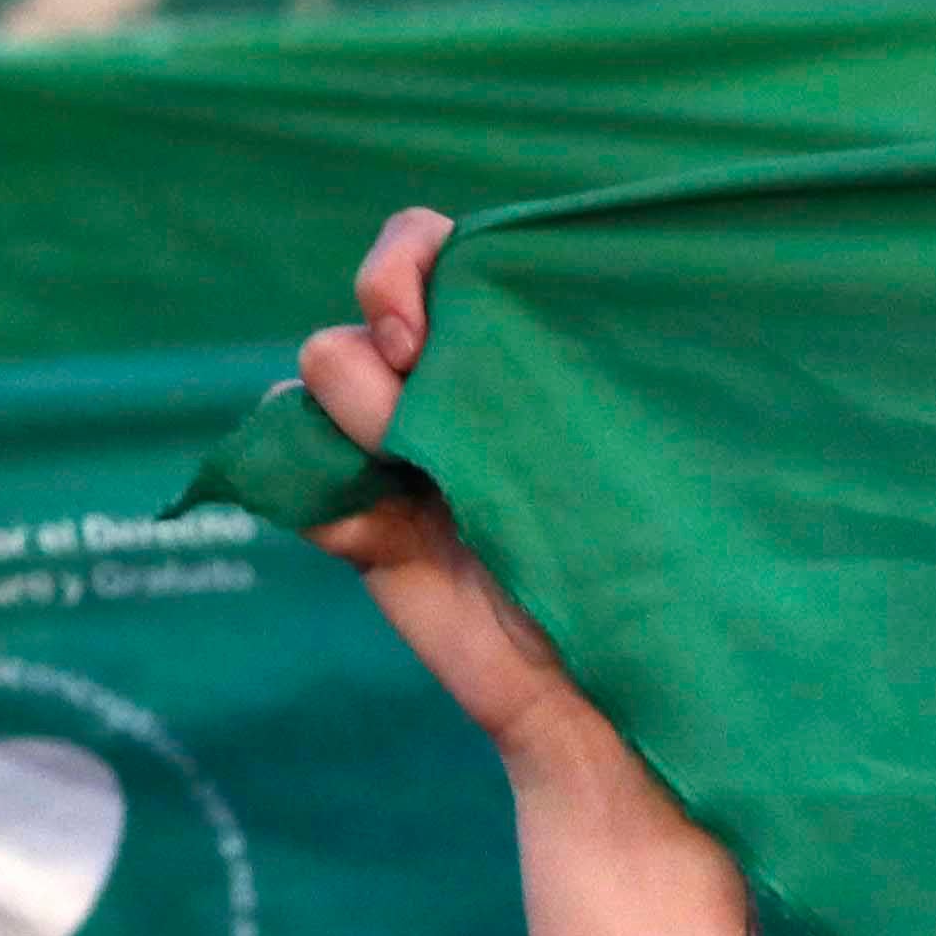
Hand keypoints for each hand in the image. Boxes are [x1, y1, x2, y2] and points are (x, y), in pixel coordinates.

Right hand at [297, 211, 630, 784]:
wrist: (605, 689)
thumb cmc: (643, 559)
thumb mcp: (612, 451)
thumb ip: (558, 379)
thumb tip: (571, 329)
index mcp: (509, 348)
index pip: (429, 246)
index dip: (411, 261)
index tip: (433, 330)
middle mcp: (445, 387)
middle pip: (368, 300)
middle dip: (387, 321)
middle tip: (425, 378)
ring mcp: (394, 452)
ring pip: (324, 372)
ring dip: (361, 412)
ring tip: (420, 472)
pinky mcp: (358, 524)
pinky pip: (292, 475)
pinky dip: (315, 490)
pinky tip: (374, 529)